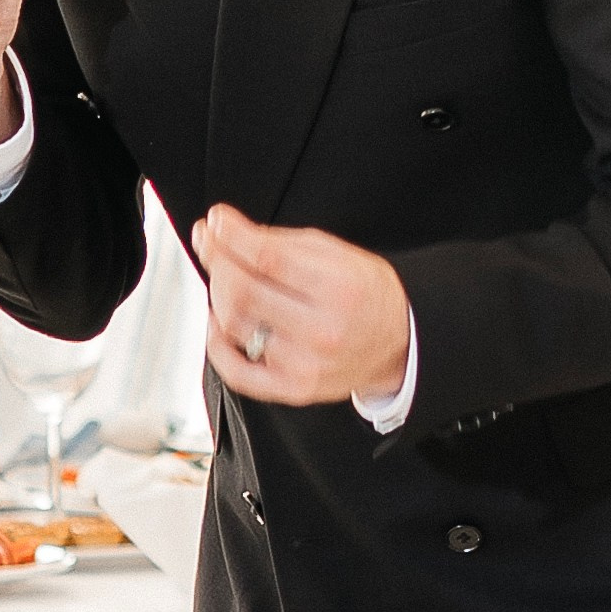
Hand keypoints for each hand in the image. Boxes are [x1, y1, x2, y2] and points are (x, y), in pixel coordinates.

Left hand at [193, 205, 410, 407]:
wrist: (398, 342)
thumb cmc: (363, 294)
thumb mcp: (334, 253)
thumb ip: (278, 242)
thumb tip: (224, 227)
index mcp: (338, 287)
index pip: (267, 258)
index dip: (231, 237)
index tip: (215, 222)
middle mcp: (322, 329)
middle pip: (243, 292)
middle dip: (218, 262)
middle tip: (212, 247)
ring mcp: (305, 364)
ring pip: (235, 326)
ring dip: (217, 297)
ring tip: (223, 280)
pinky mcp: (292, 389)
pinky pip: (237, 373)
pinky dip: (215, 345)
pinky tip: (217, 323)